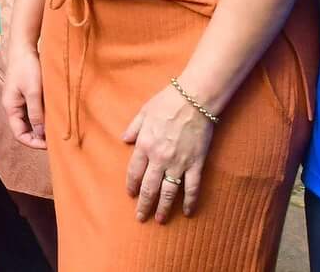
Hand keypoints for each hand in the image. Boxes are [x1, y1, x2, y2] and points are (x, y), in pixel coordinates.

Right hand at [1, 39, 46, 149]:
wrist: (24, 46)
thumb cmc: (27, 67)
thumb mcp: (33, 91)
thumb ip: (36, 113)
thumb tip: (40, 134)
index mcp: (11, 107)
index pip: (19, 134)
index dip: (33, 142)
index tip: (49, 144)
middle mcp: (14, 106)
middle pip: (25, 129)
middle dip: (39, 136)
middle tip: (56, 138)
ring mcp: (20, 100)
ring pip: (30, 120)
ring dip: (42, 126)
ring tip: (57, 128)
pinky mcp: (26, 94)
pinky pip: (34, 110)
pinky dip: (43, 116)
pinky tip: (54, 115)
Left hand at [123, 84, 215, 222]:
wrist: (194, 99)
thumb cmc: (168, 102)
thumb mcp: (144, 112)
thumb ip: (133, 128)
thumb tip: (124, 139)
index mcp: (145, 145)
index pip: (134, 172)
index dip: (132, 186)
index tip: (131, 195)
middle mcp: (159, 158)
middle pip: (149, 187)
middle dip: (144, 204)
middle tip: (141, 217)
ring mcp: (178, 163)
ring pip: (168, 192)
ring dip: (163, 208)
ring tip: (160, 220)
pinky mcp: (195, 164)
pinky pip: (192, 187)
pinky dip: (190, 201)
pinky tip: (188, 212)